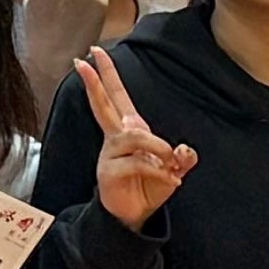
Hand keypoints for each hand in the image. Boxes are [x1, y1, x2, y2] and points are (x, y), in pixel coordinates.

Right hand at [76, 44, 194, 230]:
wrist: (135, 215)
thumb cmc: (150, 186)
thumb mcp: (174, 170)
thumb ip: (183, 158)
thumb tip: (184, 151)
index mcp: (129, 130)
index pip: (116, 96)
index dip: (106, 75)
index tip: (94, 53)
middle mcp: (116, 137)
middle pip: (105, 103)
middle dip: (96, 81)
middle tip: (84, 60)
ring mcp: (110, 153)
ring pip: (136, 136)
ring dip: (159, 148)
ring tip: (171, 165)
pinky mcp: (109, 171)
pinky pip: (138, 162)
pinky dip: (159, 170)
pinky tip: (169, 179)